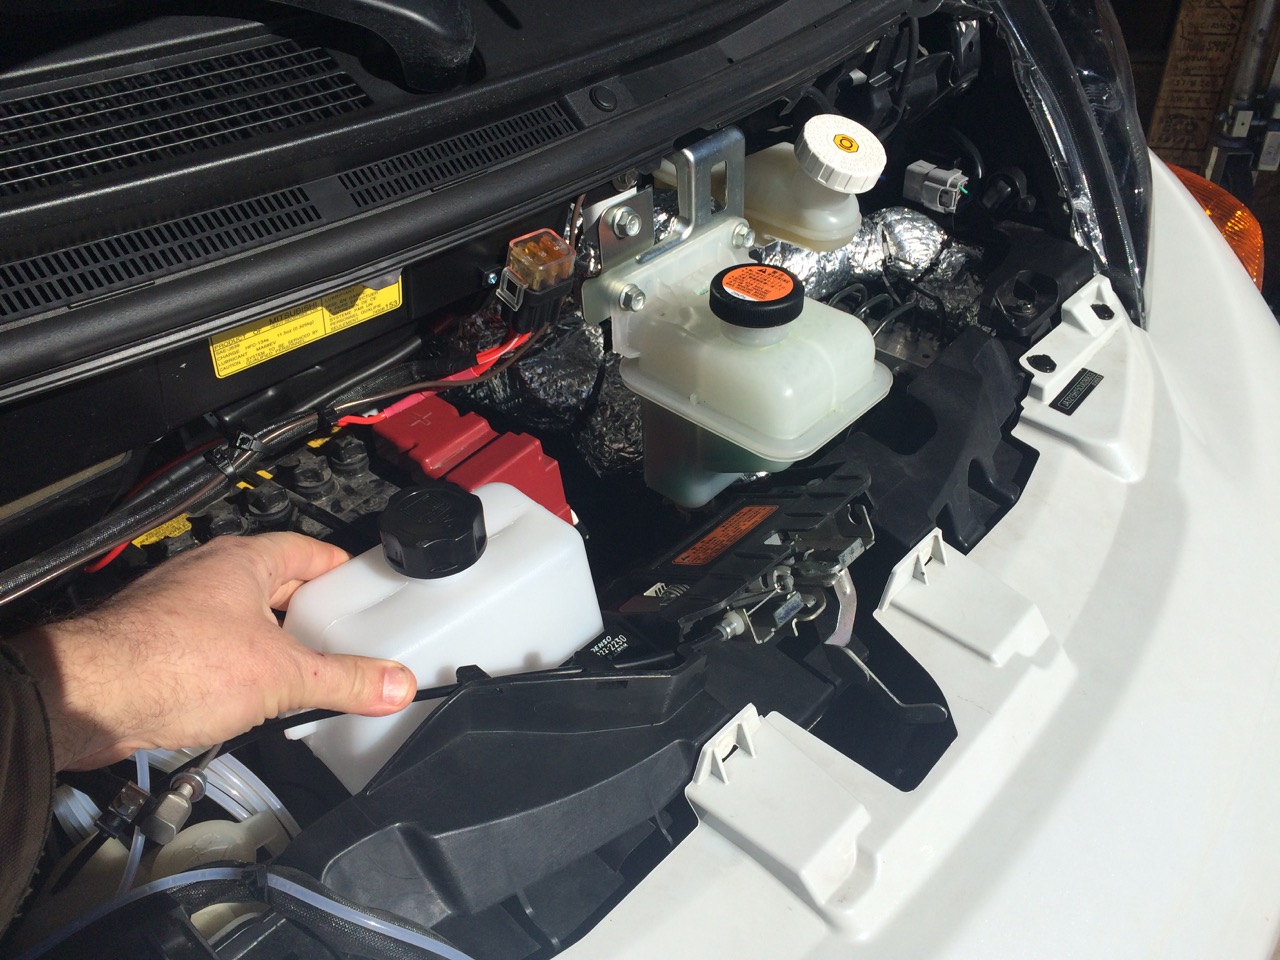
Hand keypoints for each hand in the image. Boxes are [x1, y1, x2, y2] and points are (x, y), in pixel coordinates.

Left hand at [10, 533, 415, 769]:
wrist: (89, 697)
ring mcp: (176, 608)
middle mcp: (207, 575)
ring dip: (268, 643)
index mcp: (243, 561)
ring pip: (239, 619)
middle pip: (274, 586)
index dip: (340, 570)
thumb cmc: (170, 661)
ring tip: (296, 675)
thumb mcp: (283, 676)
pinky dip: (233, 667)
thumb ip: (345, 681)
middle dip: (306, 615)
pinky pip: (208, 647)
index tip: (361, 588)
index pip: (309, 551)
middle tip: (338, 640)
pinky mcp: (153, 644)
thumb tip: (393, 683)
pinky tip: (244, 697)